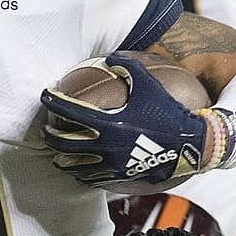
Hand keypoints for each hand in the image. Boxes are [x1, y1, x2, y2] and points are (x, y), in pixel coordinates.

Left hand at [40, 53, 212, 186]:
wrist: (190, 144)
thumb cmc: (168, 111)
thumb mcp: (148, 83)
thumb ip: (127, 67)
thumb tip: (110, 57)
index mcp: (108, 121)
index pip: (69, 110)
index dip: (52, 101)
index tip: (45, 96)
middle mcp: (105, 145)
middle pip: (63, 143)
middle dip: (49, 135)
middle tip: (45, 129)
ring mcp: (111, 164)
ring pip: (74, 164)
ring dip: (60, 158)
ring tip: (55, 153)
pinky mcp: (120, 177)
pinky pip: (92, 178)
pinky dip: (80, 173)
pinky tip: (79, 169)